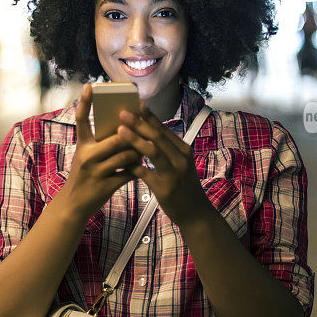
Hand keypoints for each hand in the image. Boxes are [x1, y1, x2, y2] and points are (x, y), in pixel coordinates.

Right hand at [59, 84, 141, 221]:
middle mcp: (87, 156)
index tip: (90, 86)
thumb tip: (124, 128)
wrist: (74, 205)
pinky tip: (142, 169)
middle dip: (133, 135)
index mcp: (82, 145)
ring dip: (139, 153)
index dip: (85, 102)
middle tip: (145, 131)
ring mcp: (96, 172)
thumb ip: (100, 143)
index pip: (81, 119)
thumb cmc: (84, 176)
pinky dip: (138, 170)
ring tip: (145, 151)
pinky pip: (128, 174)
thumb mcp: (85, 156)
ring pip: (125, 156)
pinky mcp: (105, 186)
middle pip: (116, 138)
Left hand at [117, 103, 208, 226]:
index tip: (137, 104)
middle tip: (123, 112)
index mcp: (183, 150)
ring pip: (152, 152)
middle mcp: (181, 159)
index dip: (150, 116)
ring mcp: (174, 174)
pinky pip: (145, 174)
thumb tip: (147, 132)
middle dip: (139, 123)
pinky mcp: (165, 189)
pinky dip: (133, 166)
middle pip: (157, 136)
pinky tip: (121, 161)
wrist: (196, 213)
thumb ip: (166, 149)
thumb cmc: (184, 186)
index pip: (164, 129)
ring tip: (120, 130)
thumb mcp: (180, 164)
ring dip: (135, 139)